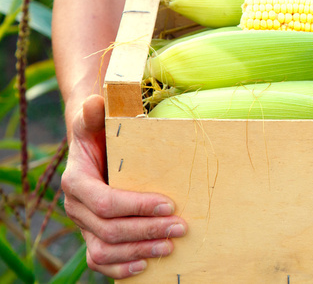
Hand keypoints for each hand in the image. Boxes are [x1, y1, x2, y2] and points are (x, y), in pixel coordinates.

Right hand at [61, 95, 187, 278]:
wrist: (95, 146)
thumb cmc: (100, 131)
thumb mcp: (96, 120)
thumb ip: (94, 114)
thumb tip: (96, 101)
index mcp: (76, 181)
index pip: (106, 202)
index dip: (137, 206)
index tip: (169, 204)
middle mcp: (76, 207)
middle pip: (110, 230)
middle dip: (148, 230)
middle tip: (181, 227)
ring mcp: (83, 225)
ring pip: (104, 250)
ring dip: (139, 252)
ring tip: (170, 247)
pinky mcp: (93, 237)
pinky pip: (100, 261)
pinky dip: (121, 268)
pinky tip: (146, 266)